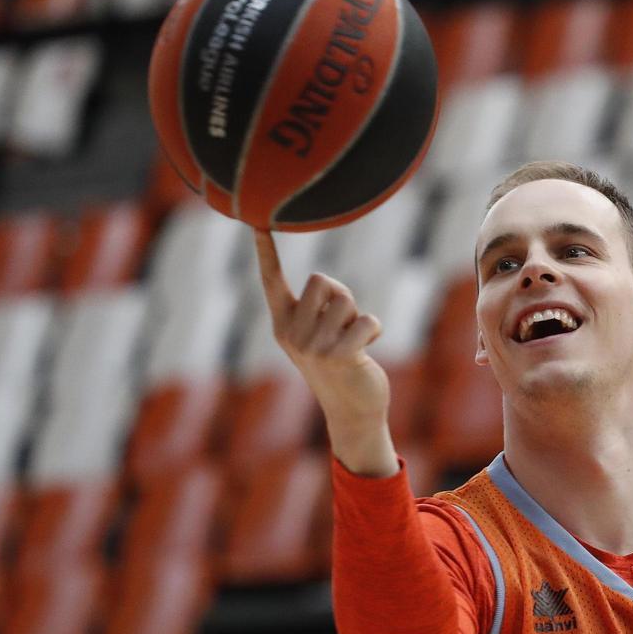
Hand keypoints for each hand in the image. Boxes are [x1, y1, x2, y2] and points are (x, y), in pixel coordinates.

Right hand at [253, 228, 397, 475]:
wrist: (352, 410)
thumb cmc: (341, 364)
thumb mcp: (321, 334)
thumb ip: (318, 307)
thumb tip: (324, 283)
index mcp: (282, 323)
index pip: (271, 280)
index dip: (265, 251)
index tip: (258, 222)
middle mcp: (290, 334)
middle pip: (322, 280)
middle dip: (342, 297)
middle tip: (343, 327)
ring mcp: (312, 347)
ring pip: (346, 299)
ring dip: (358, 317)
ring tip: (353, 342)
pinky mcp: (338, 357)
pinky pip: (366, 320)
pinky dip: (374, 330)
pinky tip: (368, 350)